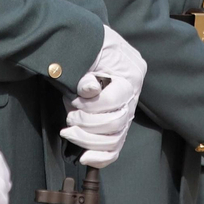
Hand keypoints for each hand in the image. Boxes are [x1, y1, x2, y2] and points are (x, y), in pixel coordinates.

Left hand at [62, 26, 145, 166]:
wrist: (92, 45)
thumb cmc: (89, 49)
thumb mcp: (87, 54)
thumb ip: (86, 72)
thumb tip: (89, 89)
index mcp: (131, 74)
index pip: (115, 100)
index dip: (92, 106)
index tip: (74, 101)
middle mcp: (134, 95)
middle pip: (117, 123)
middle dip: (88, 125)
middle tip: (69, 118)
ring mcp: (128, 110)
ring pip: (116, 138)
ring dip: (89, 141)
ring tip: (69, 132)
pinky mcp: (120, 123)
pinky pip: (116, 147)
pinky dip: (101, 157)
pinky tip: (85, 157)